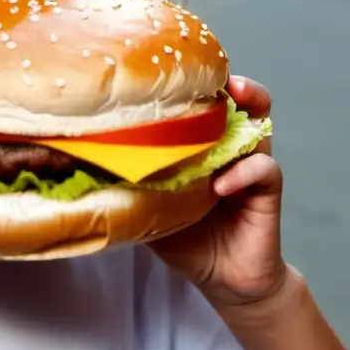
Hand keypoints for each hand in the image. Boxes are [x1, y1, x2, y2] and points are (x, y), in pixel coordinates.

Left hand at [148, 76, 286, 307]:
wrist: (223, 280)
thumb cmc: (185, 240)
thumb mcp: (149, 210)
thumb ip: (128, 187)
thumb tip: (83, 171)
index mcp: (202, 146)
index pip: (203, 104)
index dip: (195, 84)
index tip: (177, 69)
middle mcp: (229, 148)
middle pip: (239, 100)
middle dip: (230, 81)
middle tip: (218, 76)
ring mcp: (250, 166)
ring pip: (261, 123)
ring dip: (250, 106)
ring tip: (233, 101)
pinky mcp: (266, 192)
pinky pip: (264, 170)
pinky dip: (244, 172)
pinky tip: (221, 186)